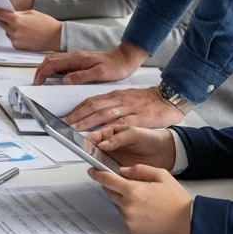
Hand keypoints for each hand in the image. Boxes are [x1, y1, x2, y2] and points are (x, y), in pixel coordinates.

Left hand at [0, 5, 61, 50]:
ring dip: (11, 28)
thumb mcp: (30, 13)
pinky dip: (16, 35)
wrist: (55, 36)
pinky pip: (12, 39)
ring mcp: (15, 40)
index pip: (0, 14)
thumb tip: (8, 14)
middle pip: (1, 23)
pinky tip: (26, 34)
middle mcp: (14, 31)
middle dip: (1, 18)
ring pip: (7, 31)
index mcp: (17, 20)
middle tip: (4, 15)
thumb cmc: (45, 23)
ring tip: (25, 27)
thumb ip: (17, 14)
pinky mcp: (18, 46)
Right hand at [32, 42, 147, 84]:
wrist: (124, 59)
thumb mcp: (100, 74)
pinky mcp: (78, 62)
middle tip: (36, 84)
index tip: (37, 83)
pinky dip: (53, 70)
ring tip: (42, 82)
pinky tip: (54, 79)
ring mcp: (75, 58)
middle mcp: (73, 57)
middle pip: (49, 60)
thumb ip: (81, 76)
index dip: (42, 73)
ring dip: (45, 70)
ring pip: (53, 61)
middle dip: (40, 71)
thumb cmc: (114, 67)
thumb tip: (64, 81)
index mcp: (76, 59)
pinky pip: (61, 64)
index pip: (52, 63)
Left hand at [64, 86, 183, 130]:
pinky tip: (102, 138)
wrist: (169, 98)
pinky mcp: (139, 118)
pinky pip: (123, 125)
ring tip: (75, 131)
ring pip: (105, 114)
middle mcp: (119, 100)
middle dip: (77, 116)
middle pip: (94, 107)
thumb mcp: (126, 98)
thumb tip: (93, 113)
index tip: (64, 118)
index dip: (77, 109)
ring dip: (88, 123)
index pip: (91, 101)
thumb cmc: (147, 101)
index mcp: (115, 95)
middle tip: (63, 125)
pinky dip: (111, 131)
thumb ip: (111, 105)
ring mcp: (129, 108)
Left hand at [88, 165, 192, 233]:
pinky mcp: (133, 229)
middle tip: (126, 183)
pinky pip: (125, 217)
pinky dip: (130, 211)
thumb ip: (139, 169)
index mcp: (134, 191)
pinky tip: (145, 210)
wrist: (187, 223)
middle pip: (111, 192)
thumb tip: (124, 171)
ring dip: (123, 199)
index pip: (107, 180)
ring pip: (118, 205)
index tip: (92, 171)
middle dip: (114, 186)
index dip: (97, 174)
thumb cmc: (177, 200)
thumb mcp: (161, 175)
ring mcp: (129, 219)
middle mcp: (128, 206)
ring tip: (142, 198)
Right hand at [90, 123, 175, 169]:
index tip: (87, 144)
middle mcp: (110, 146)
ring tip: (94, 168)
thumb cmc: (150, 138)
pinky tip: (105, 176)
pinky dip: (106, 174)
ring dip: (96, 164)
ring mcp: (114, 158)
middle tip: (88, 157)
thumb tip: (102, 144)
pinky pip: (109, 172)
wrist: (165, 153)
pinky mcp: (119, 170)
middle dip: (90, 153)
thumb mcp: (134, 133)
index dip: (91, 139)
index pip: (97, 135)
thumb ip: (118, 138)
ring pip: (100, 162)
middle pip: (95, 149)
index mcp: (112, 133)